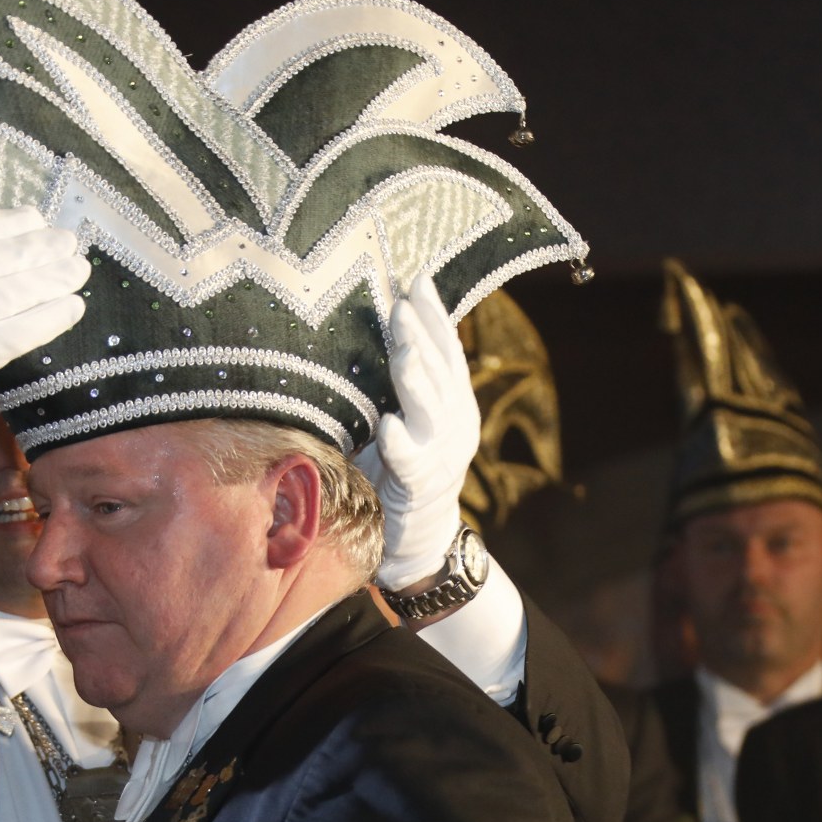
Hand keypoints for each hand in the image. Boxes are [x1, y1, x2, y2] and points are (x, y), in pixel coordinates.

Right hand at [0, 208, 90, 446]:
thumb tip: (17, 230)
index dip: (4, 223)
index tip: (35, 219)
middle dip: (39, 249)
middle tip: (70, 243)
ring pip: (11, 292)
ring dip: (54, 279)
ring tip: (79, 271)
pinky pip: (18, 332)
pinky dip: (50, 317)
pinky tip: (73, 307)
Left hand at [354, 274, 478, 589]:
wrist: (415, 542)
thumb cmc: (394, 472)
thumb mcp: (399, 417)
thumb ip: (393, 382)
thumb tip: (366, 331)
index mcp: (450, 401)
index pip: (446, 349)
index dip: (434, 315)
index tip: (417, 280)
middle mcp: (455, 422)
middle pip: (440, 371)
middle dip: (422, 335)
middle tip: (402, 304)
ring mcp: (443, 455)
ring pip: (432, 409)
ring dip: (416, 380)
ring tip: (403, 352)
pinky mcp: (421, 488)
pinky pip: (412, 462)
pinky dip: (402, 443)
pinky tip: (388, 427)